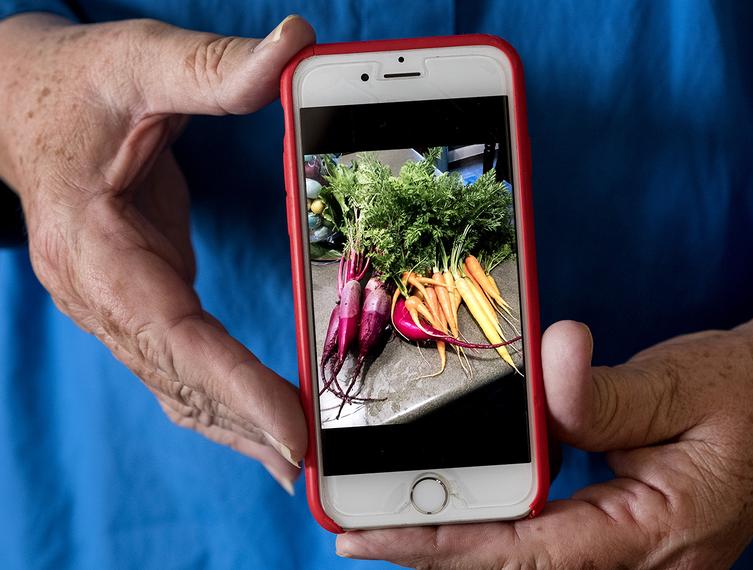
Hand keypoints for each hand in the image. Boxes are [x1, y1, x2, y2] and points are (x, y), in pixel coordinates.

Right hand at [0, 13, 314, 490]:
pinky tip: (258, 421)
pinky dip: (220, 399)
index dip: (233, 383)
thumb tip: (297, 44)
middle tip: (313, 466)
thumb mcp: (140, 62)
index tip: (290, 428)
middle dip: (245, 425)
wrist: (21, 100)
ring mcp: (115, 303)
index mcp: (94, 245)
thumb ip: (215, 67)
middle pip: (178, 376)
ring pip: (175, 385)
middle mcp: (99, 290)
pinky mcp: (139, 299)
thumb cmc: (77, 85)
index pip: (173, 332)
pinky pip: (180, 366)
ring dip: (234, 428)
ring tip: (294, 465)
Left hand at [336, 275, 752, 567]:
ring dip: (466, 542)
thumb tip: (542, 366)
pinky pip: (559, 542)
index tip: (372, 532)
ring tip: (398, 517)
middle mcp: (647, 561)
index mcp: (657, 533)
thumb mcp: (685, 381)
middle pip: (520, 569)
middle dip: (437, 551)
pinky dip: (505, 529)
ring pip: (536, 562)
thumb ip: (605, 392)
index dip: (443, 543)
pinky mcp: (640, 530)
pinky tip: (471, 507)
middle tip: (361, 529)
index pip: (526, 554)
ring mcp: (646, 554)